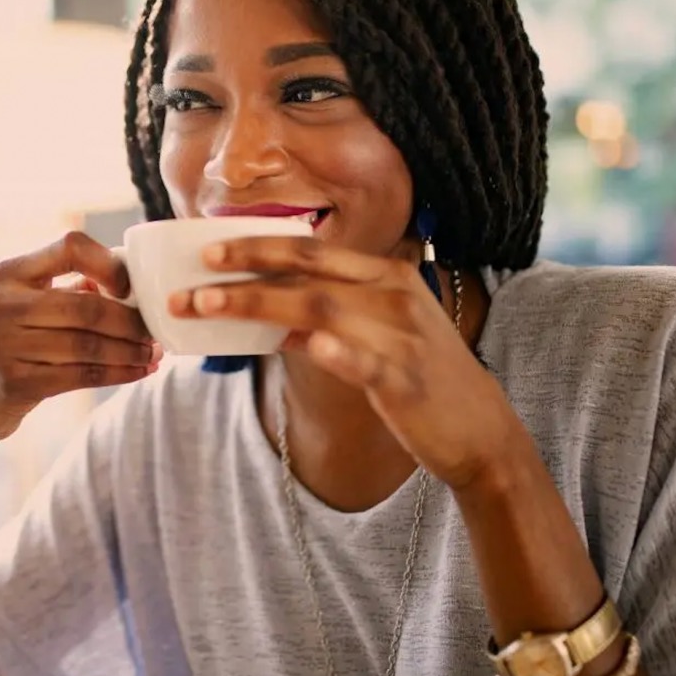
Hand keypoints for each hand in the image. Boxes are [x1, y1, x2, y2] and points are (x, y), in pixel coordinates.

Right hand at [0, 232, 161, 447]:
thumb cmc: (9, 348)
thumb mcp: (25, 309)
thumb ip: (69, 290)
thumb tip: (129, 277)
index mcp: (7, 274)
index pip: (69, 247)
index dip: (108, 264)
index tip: (130, 287)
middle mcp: (0, 305)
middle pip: (85, 306)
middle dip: (130, 321)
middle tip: (155, 331)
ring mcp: (2, 345)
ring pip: (87, 345)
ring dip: (129, 351)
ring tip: (152, 354)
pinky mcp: (14, 382)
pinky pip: (81, 375)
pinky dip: (117, 374)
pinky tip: (138, 372)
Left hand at [168, 235, 529, 489]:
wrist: (480, 431)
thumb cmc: (421, 380)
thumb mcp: (379, 334)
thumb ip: (330, 320)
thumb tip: (272, 319)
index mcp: (385, 276)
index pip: (312, 250)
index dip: (259, 244)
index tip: (209, 247)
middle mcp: (393, 295)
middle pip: (308, 271)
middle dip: (245, 268)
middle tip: (194, 272)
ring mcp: (401, 336)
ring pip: (320, 308)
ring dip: (259, 302)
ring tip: (208, 306)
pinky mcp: (406, 380)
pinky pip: (366, 361)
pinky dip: (338, 351)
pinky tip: (308, 345)